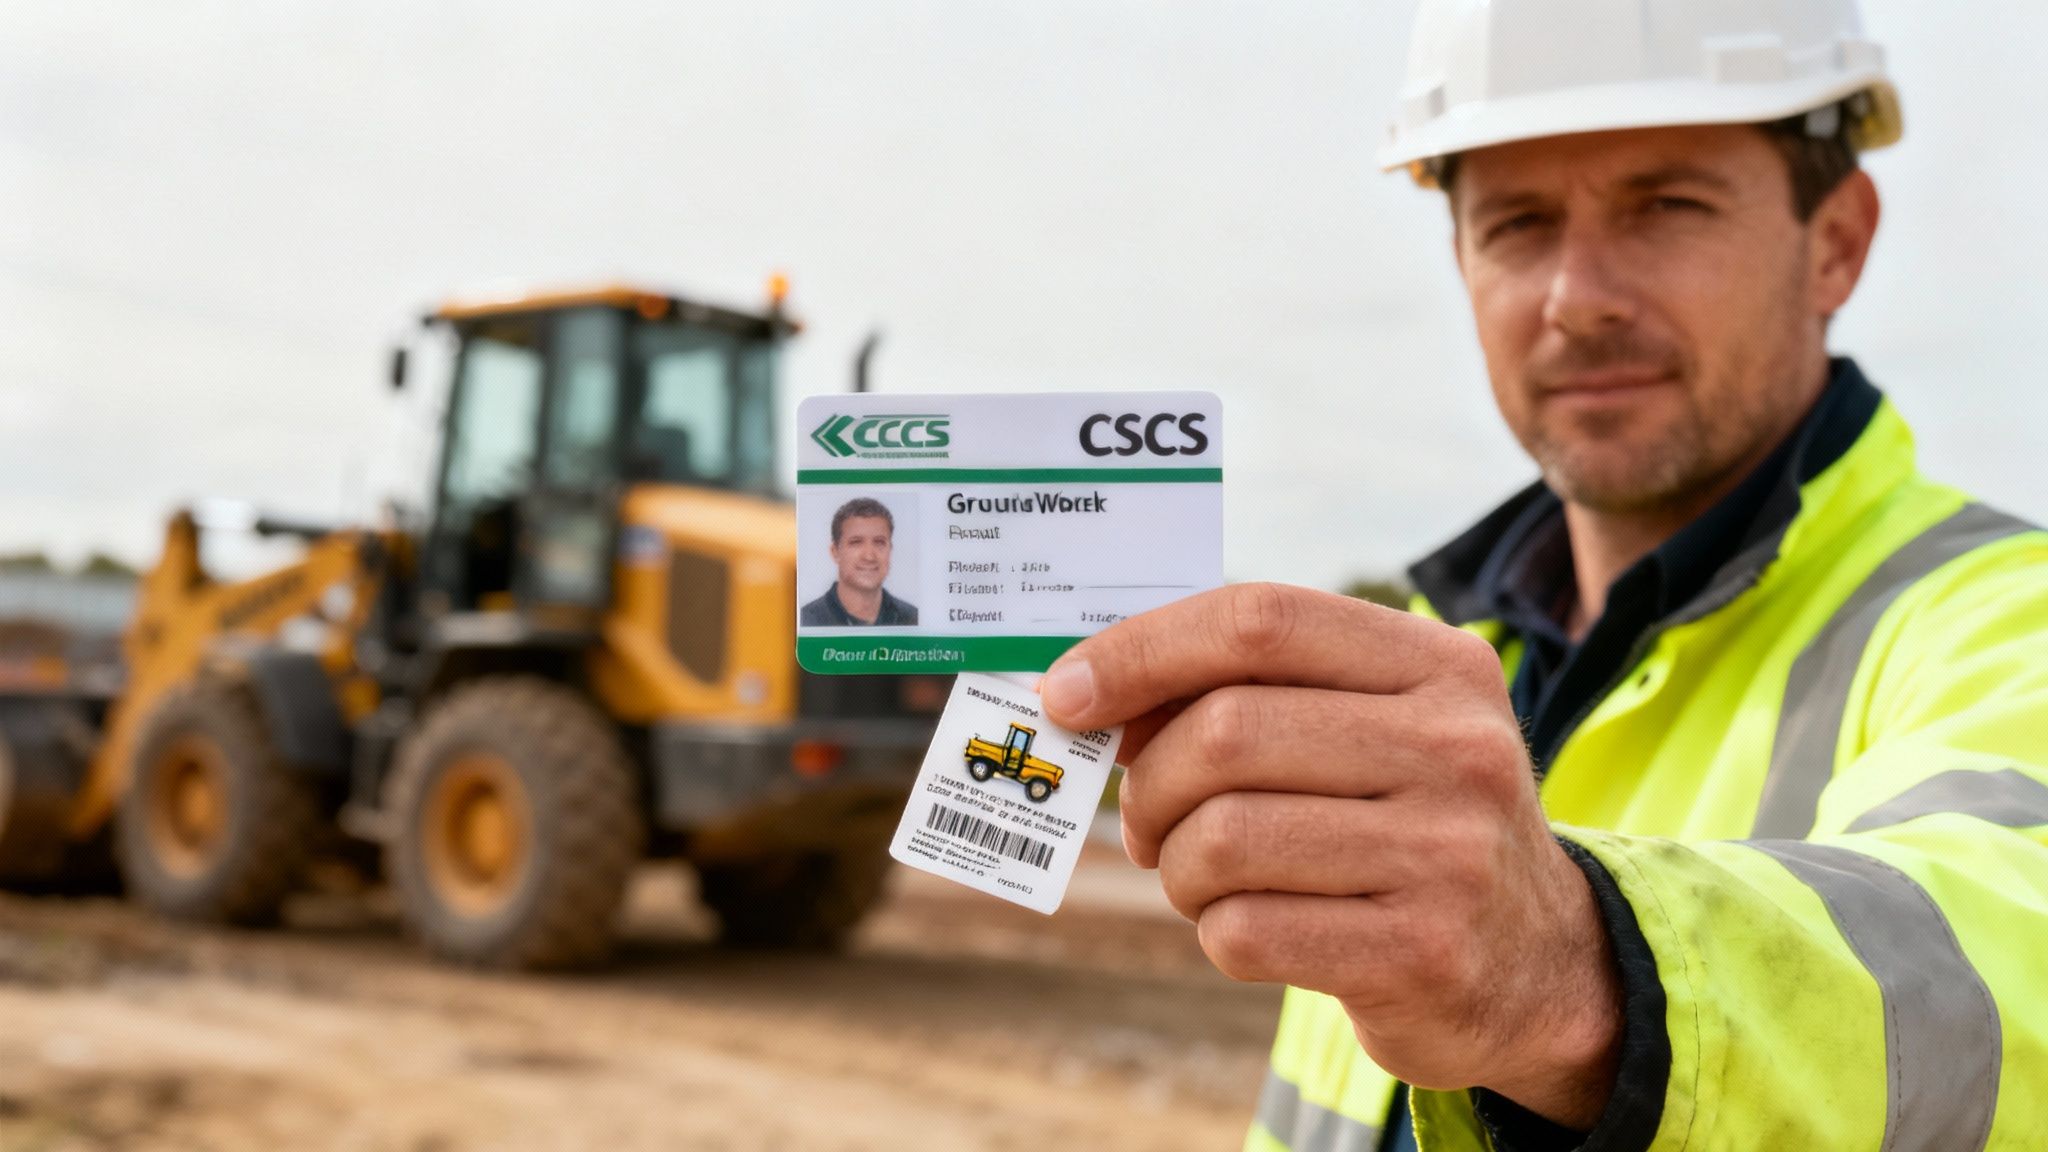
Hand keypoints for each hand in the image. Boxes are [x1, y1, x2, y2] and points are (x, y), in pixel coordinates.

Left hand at [1040, 583, 1621, 1128]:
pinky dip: (1215, 931)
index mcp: (1438, 664)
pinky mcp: (1422, 954)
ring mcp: (1448, 855)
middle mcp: (1457, 747)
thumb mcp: (1369, 730)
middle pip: (1225, 732)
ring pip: (1222, 837)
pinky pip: (1245, 931)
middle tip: (1144, 816)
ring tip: (1198, 875)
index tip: (1068, 692)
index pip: (1259, 620)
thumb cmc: (1405, 823)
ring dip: (1176, 865)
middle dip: (1148, 781)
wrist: (1539, 966)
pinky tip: (1250, 926)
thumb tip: (1086, 692)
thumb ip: (1252, 692)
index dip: (1142, 650)